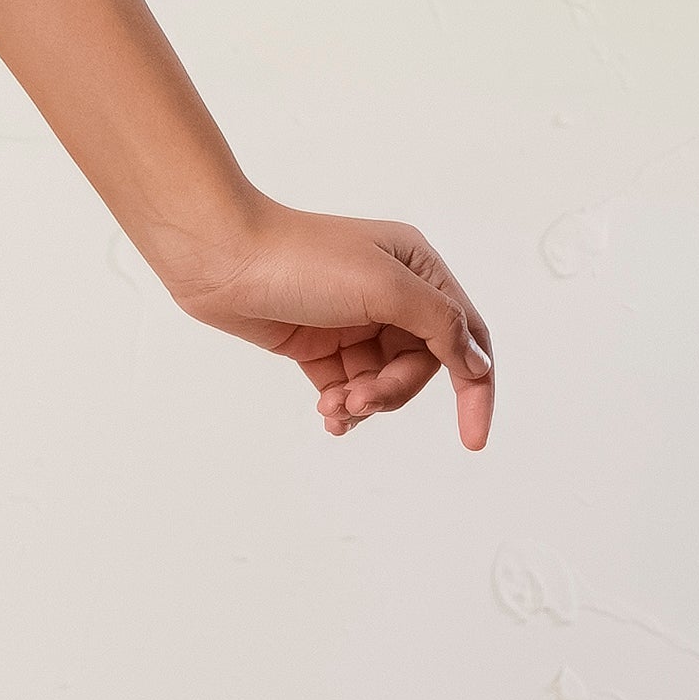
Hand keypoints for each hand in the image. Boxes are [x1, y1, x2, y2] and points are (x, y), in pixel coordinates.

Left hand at [165, 198, 495, 446]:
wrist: (221, 259)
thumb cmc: (301, 260)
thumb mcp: (385, 287)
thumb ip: (440, 325)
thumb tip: (478, 364)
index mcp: (418, 269)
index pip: (467, 335)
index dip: (475, 389)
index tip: (473, 440)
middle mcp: (392, 294)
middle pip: (422, 367)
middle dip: (394, 391)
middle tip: (361, 400)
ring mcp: (355, 320)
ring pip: (383, 381)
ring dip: (365, 402)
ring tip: (334, 407)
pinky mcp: (320, 344)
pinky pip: (349, 387)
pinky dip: (344, 406)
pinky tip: (329, 414)